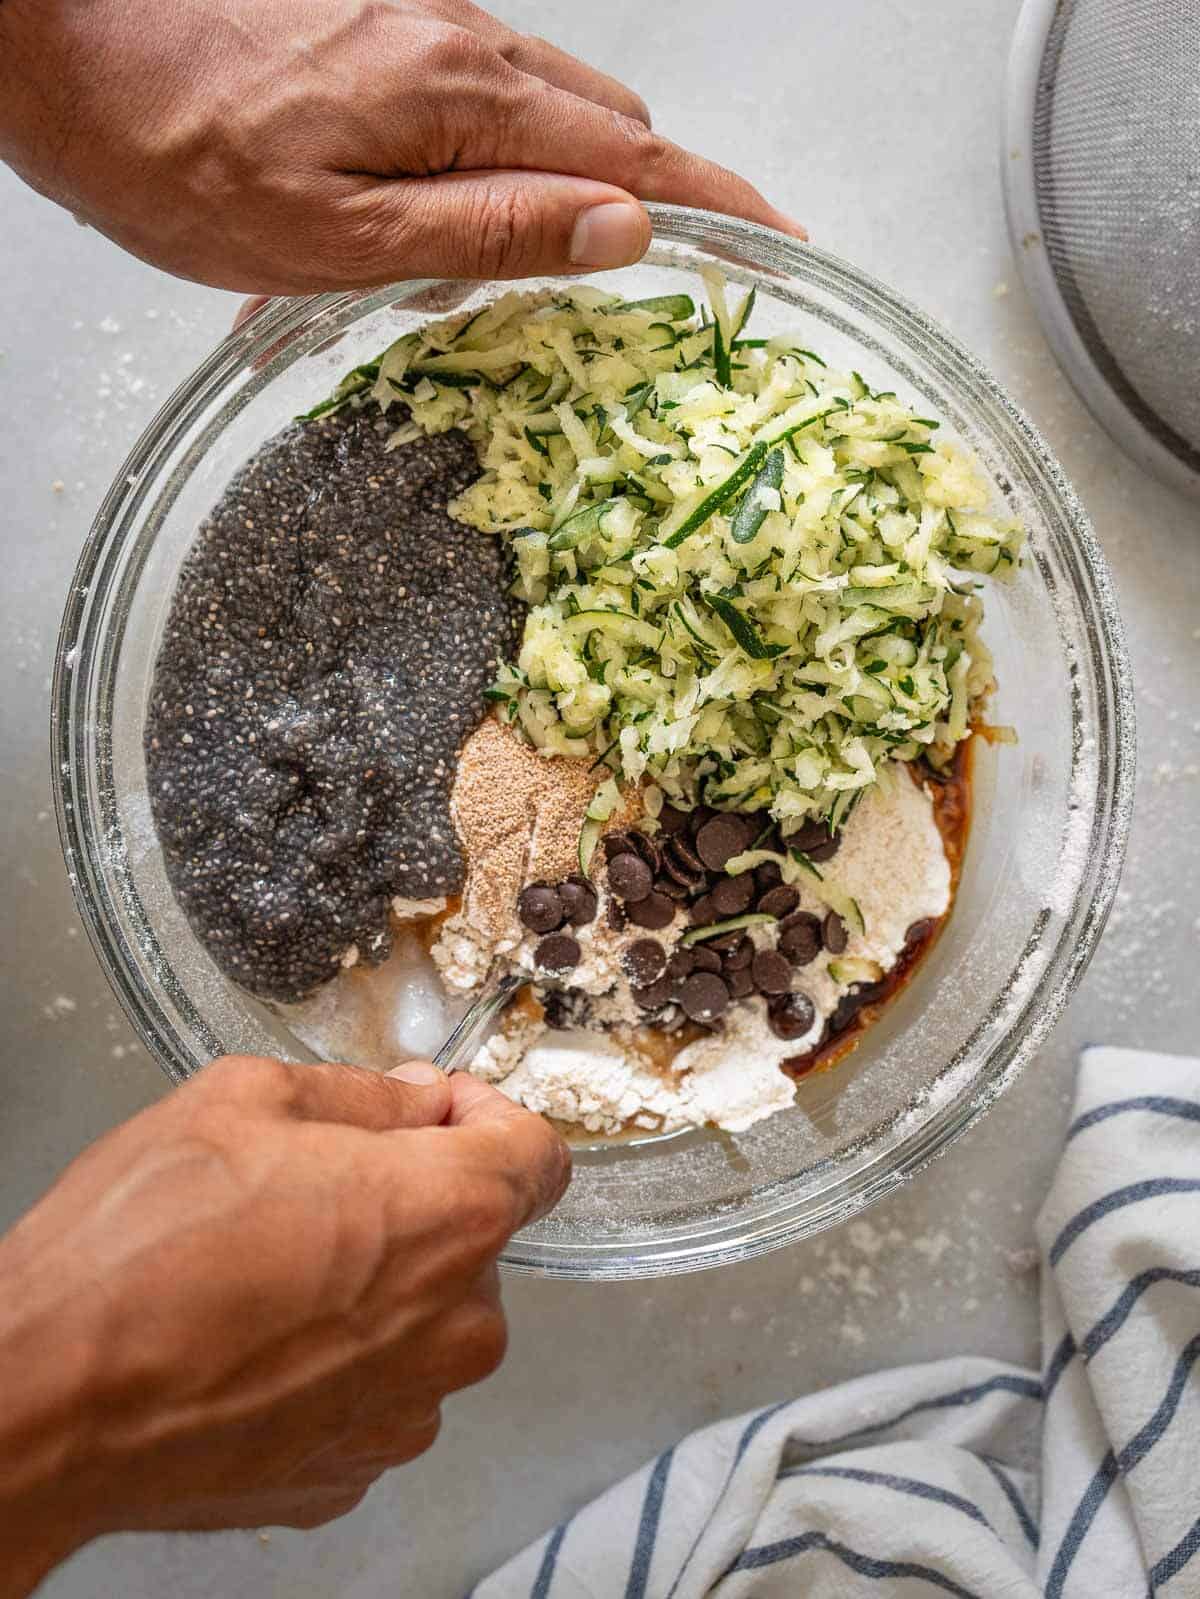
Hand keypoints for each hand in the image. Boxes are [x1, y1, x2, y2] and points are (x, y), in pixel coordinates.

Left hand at [0, 0, 802, 292]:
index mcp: (462, 100)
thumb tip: (622, 231)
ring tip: (504, 252)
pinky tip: (437, 196)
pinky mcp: (385, 20)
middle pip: (607, 122)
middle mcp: (459, 39)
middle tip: (619, 280)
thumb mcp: (340, 243)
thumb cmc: (177, 155)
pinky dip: (496, 146)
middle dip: (636, 198)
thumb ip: (492, 235)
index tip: (783, 243)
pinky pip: (482, 86)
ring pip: (545, 103)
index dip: (721, 206)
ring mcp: (423, 20)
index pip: (638, 158)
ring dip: (556, 177)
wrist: (63, 49)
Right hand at [0, 1054, 568, 1595]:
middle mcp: (456, 1327)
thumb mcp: (244, 1101)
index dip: (487, 1115)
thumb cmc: (137, 1250)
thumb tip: (418, 1100)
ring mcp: (407, 1412)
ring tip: (267, 1272)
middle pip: (476, 1239)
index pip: (540, 1153)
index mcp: (452, 1217)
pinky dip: (336, 1360)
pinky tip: (254, 1342)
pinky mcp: (352, 1470)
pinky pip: (375, 1391)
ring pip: (424, 1321)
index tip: (434, 1111)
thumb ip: (364, 1094)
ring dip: (375, 1287)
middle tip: (312, 1187)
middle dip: (415, 1200)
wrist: (45, 1403)